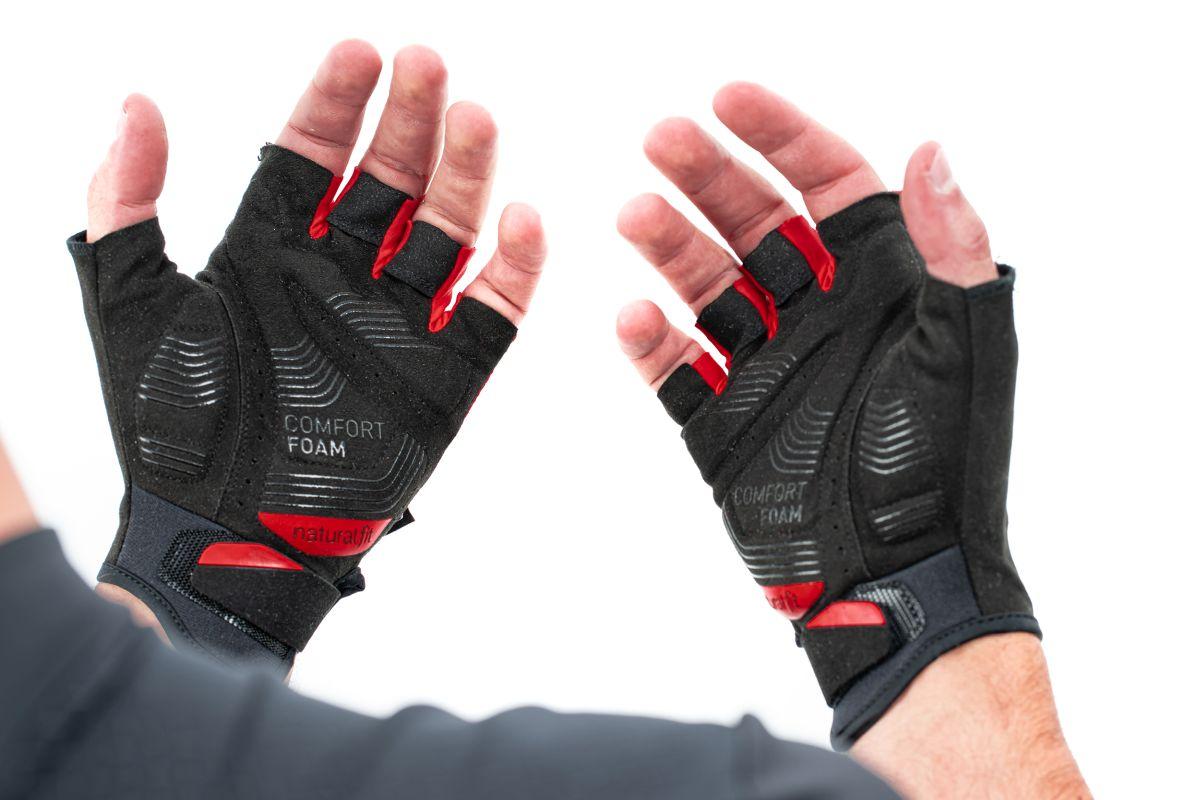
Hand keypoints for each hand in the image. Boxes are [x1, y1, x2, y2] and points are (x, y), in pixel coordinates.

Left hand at [76, 41, 545, 670]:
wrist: (223, 533)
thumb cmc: (171, 428)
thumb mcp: (131, 304)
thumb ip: (125, 203)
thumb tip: (138, 104)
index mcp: (269, 254)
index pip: (312, 156)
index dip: (337, 103)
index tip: (360, 51)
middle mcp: (340, 277)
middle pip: (389, 181)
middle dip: (410, 121)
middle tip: (430, 65)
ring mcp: (396, 324)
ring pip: (445, 233)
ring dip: (465, 175)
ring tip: (477, 117)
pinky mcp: (441, 377)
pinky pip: (490, 314)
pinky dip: (514, 270)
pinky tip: (523, 219)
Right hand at [616, 83, 1036, 748]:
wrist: (890, 577)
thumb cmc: (939, 467)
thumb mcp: (961, 349)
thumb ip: (949, 250)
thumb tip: (928, 150)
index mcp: (880, 288)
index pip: (827, 186)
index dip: (781, 135)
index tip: (728, 99)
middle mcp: (818, 316)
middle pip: (753, 223)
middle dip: (707, 177)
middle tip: (659, 139)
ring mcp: (767, 367)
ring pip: (706, 286)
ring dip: (669, 247)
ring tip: (634, 214)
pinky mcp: (724, 422)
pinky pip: (676, 370)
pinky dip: (652, 343)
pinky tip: (635, 319)